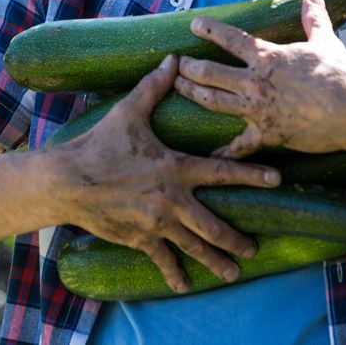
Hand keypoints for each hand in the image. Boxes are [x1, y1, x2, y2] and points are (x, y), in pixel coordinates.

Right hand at [50, 55, 280, 292]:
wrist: (68, 180)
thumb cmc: (99, 144)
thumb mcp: (129, 112)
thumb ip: (154, 87)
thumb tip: (173, 59)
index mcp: (176, 168)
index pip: (222, 171)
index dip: (252, 174)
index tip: (278, 179)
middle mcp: (172, 199)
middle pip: (214, 224)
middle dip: (237, 238)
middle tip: (255, 248)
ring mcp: (157, 223)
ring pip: (194, 246)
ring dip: (215, 261)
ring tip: (233, 273)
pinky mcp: (139, 237)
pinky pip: (162, 259)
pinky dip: (174, 273)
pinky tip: (185, 286)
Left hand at [175, 0, 345, 158]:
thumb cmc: (339, 73)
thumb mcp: (324, 40)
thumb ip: (313, 18)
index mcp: (267, 57)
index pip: (230, 39)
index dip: (209, 30)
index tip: (193, 24)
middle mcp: (255, 82)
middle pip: (210, 73)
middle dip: (189, 68)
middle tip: (177, 64)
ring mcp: (257, 110)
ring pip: (213, 102)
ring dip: (192, 94)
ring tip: (178, 88)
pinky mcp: (266, 134)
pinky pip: (239, 147)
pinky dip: (223, 152)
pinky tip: (208, 155)